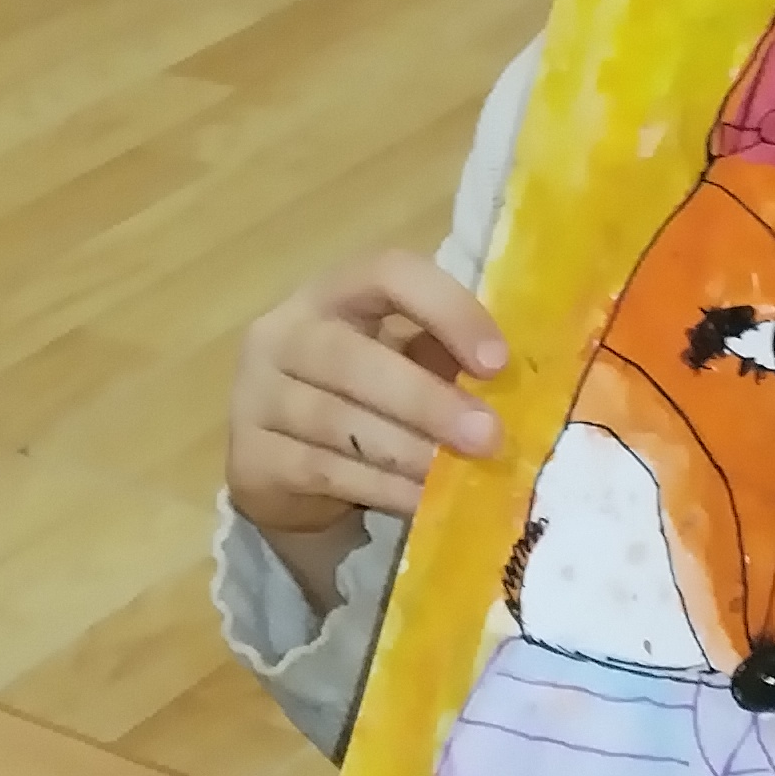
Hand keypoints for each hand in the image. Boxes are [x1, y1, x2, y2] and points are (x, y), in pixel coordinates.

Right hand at [226, 250, 507, 539]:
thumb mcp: (402, 364)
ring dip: (407, 451)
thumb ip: (444, 358)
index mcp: (332, 294)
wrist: (284, 471)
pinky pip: (322, 469)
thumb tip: (524, 384)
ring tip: (458, 475)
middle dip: (426, 400)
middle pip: (351, 358)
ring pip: (336, 420)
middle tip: (488, 437)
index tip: (496, 362)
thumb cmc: (363, 403)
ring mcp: (256, 396)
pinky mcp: (251, 456)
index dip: (445, 309)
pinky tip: (422, 502)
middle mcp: (282, 334)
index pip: (385, 274)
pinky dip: (381, 487)